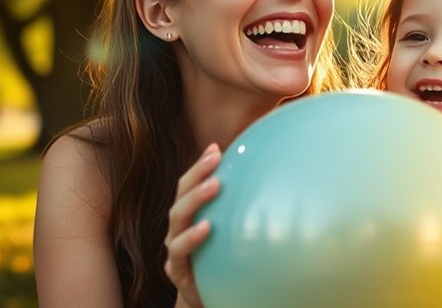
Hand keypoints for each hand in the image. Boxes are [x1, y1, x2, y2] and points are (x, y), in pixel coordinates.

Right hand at [165, 143, 220, 307]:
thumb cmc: (220, 258)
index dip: (199, 166)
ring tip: (214, 185)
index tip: (216, 148)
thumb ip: (236, 208)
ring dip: (195, 199)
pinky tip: (207, 227)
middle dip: (197, 174)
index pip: (188, 185)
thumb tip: (266, 178)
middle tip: (215, 159)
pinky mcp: (177, 269)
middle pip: (181, 195)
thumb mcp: (228, 231)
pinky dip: (192, 237)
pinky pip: (180, 251)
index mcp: (189, 215)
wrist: (208, 295)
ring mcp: (175, 247)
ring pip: (177, 219)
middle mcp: (178, 227)